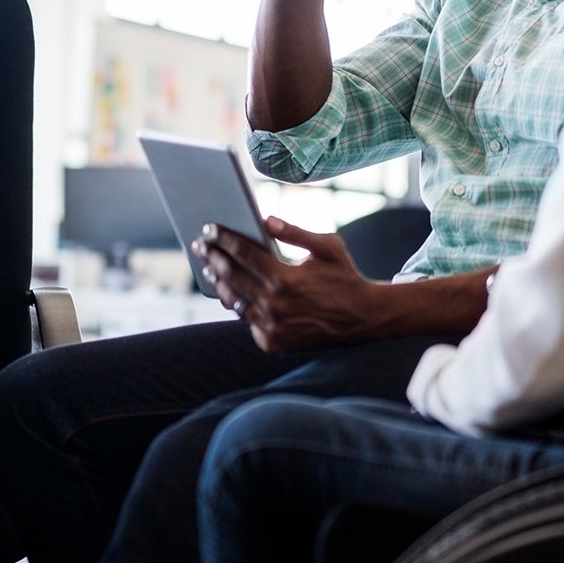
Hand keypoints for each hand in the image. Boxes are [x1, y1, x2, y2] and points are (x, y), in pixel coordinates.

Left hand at [192, 216, 389, 351]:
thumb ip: (295, 232)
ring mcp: (271, 327)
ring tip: (211, 268)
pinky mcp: (272, 342)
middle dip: (212, 257)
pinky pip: (247, 320)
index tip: (209, 228)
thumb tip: (266, 220)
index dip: (223, 239)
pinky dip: (239, 305)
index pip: (243, 253)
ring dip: (219, 283)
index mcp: (285, 278)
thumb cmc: (344, 276)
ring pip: (233, 301)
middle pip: (231, 276)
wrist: (363, 318)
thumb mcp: (327, 246)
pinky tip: (231, 291)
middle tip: (200, 245)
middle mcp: (274, 305)